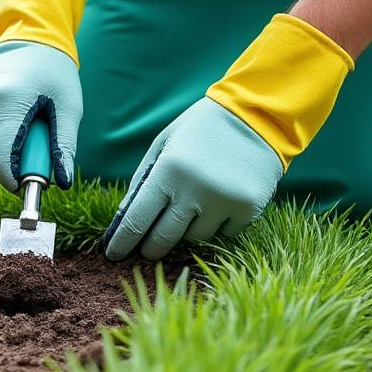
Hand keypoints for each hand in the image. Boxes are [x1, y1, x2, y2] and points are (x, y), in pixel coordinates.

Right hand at [0, 41, 81, 190]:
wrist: (30, 34)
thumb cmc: (55, 72)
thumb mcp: (69, 108)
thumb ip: (64, 146)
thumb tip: (64, 183)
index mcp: (8, 102)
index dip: (12, 180)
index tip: (28, 186)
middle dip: (13, 162)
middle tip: (37, 148)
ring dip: (5, 144)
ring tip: (27, 122)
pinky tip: (13, 109)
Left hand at [103, 98, 281, 260]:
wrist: (257, 115)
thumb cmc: (200, 130)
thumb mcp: (164, 145)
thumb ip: (141, 182)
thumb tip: (122, 222)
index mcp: (168, 171)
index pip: (136, 220)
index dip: (122, 243)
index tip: (113, 256)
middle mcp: (195, 190)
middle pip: (163, 239)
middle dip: (151, 248)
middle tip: (147, 250)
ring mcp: (223, 202)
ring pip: (195, 237)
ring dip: (190, 227)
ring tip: (197, 201)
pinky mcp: (249, 208)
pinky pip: (225, 233)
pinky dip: (220, 223)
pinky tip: (223, 198)